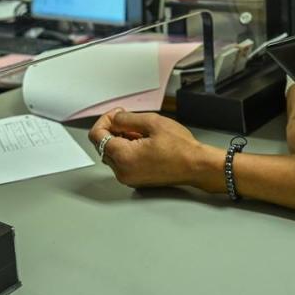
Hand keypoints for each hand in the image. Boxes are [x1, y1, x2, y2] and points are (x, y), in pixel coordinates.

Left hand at [88, 109, 220, 189]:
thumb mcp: (152, 122)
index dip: (105, 120)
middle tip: (130, 120)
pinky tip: (143, 143)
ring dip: (120, 139)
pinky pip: (122, 162)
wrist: (196, 166)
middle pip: (103, 145)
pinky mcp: (135, 180)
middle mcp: (122, 171)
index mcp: (123, 157)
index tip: (118, 114)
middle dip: (113, 129)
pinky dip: (127, 150)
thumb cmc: (180, 147)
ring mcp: (128, 178)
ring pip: (112, 153)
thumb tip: (114, 119)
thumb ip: (126, 119)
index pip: (97, 136)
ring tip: (140, 132)